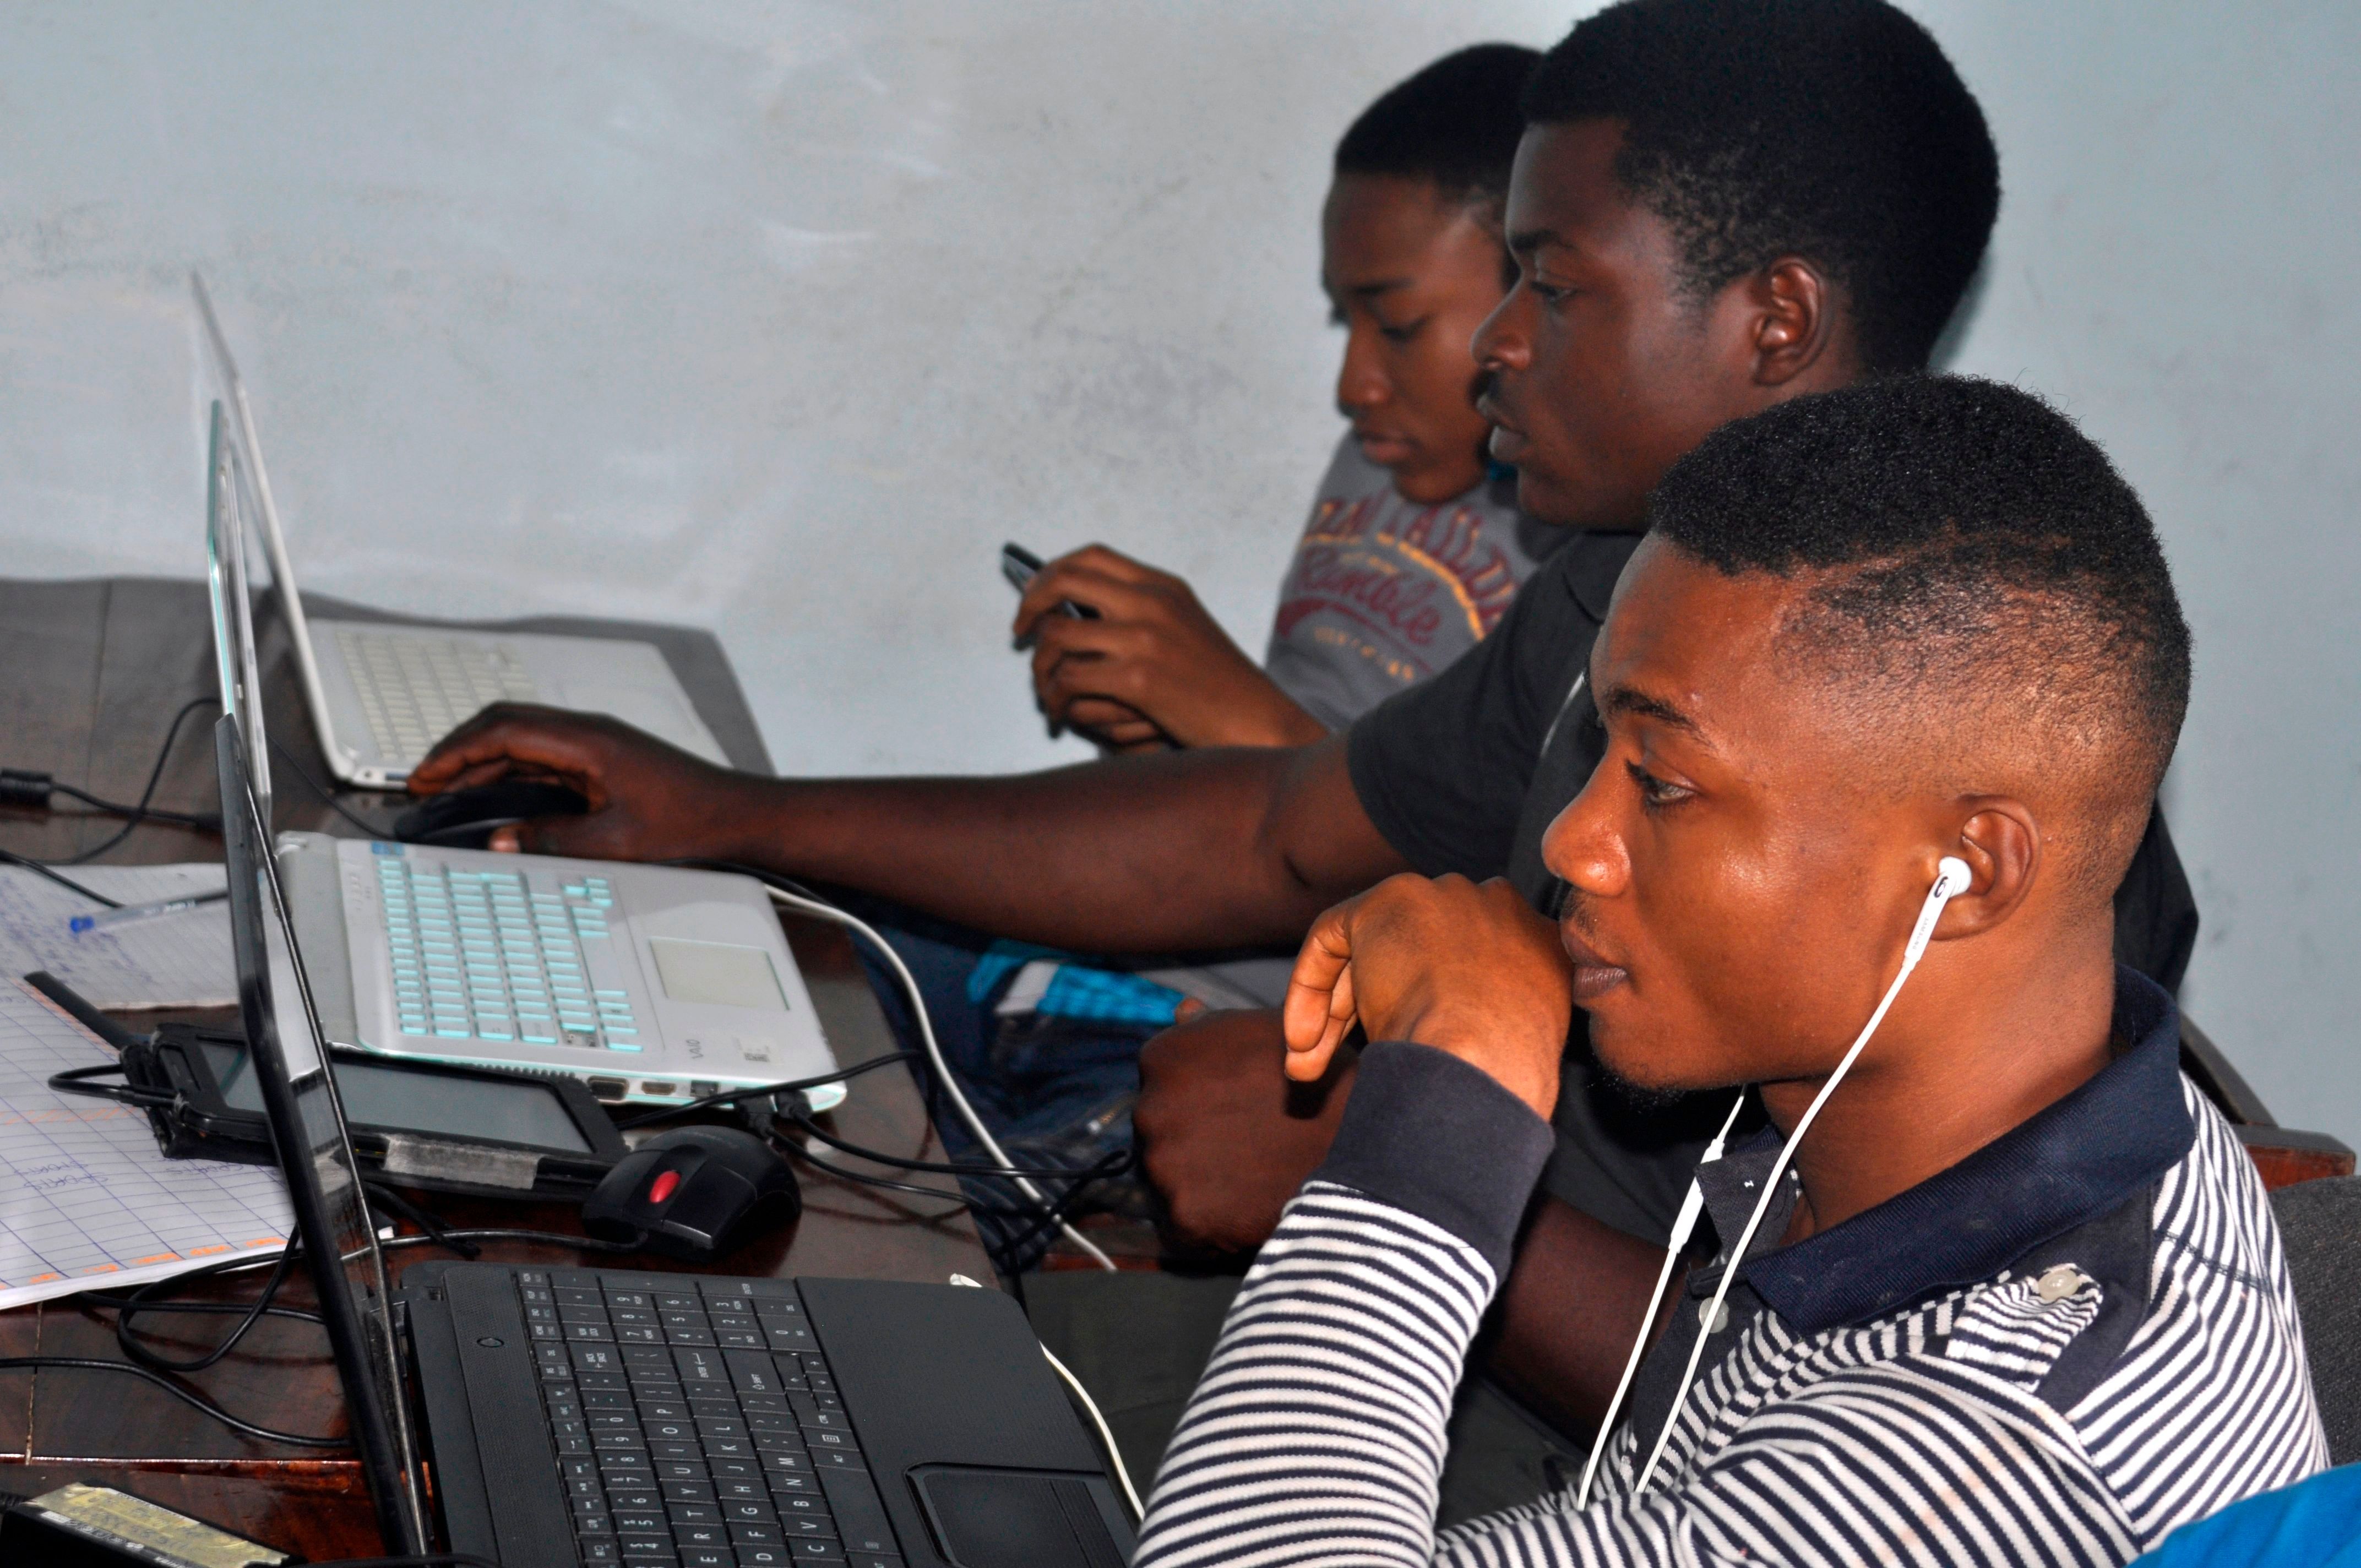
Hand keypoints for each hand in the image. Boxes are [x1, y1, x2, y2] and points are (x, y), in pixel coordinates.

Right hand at [407, 702, 759, 861]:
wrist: (738, 814)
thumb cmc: (691, 822)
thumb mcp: (616, 842)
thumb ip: (552, 839)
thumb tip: (501, 842)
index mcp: (587, 740)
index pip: (503, 730)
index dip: (455, 752)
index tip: (423, 777)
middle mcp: (587, 733)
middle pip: (505, 726)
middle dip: (458, 752)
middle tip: (423, 784)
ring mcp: (594, 744)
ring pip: (522, 741)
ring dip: (482, 763)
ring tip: (446, 793)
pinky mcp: (601, 760)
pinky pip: (542, 758)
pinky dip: (509, 773)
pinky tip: (493, 798)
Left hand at [1014, 545, 1328, 749]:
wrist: (1255, 718)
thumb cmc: (1218, 683)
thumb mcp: (1184, 627)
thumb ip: (1139, 613)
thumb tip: (1074, 615)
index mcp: (1162, 587)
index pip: (1091, 556)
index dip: (1051, 572)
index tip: (1035, 598)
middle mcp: (1151, 603)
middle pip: (1064, 580)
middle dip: (1029, 606)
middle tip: (1020, 634)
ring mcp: (1144, 638)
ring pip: (1057, 635)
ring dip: (1039, 664)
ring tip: (1044, 686)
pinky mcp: (1138, 678)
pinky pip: (1070, 678)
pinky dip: (1055, 697)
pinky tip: (1059, 712)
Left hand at [1134, 1007, 1354, 1256]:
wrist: (1361, 1141)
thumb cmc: (1318, 1078)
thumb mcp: (1268, 1030)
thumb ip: (1216, 1025)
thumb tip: (1183, 1014)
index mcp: (1164, 1056)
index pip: (1158, 1085)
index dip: (1195, 1101)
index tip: (1229, 1111)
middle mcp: (1151, 1108)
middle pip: (1157, 1134)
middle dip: (1190, 1141)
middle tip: (1239, 1149)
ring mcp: (1164, 1165)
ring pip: (1165, 1181)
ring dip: (1195, 1183)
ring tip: (1246, 1179)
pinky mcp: (1185, 1216)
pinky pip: (1183, 1229)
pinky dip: (1209, 1226)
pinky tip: (1245, 1210)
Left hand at [1283, 874, 1572, 1118]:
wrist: (1487, 1059)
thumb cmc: (1503, 1076)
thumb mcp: (1518, 1045)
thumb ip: (1491, 1025)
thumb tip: (1455, 1046)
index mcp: (1536, 943)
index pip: (1468, 965)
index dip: (1427, 1006)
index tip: (1406, 1049)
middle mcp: (1495, 907)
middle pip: (1417, 955)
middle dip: (1371, 1012)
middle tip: (1343, 1068)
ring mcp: (1445, 898)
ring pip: (1371, 950)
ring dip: (1334, 1013)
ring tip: (1307, 1070)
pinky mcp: (1391, 900)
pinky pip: (1334, 936)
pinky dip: (1310, 987)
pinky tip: (1302, 1040)